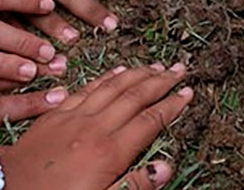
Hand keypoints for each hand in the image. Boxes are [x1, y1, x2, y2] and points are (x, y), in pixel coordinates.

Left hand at [2, 63, 192, 189]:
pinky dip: (106, 77)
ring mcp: (74, 117)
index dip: (172, 106)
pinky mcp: (55, 114)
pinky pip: (87, 88)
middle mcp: (95, 127)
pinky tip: (116, 72)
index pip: (150, 121)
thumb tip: (166, 167)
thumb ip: (134, 186)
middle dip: (160, 82)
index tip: (188, 93)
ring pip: (113, 87)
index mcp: (110, 151)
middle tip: (179, 69)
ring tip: (156, 66)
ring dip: (137, 74)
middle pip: (135, 96)